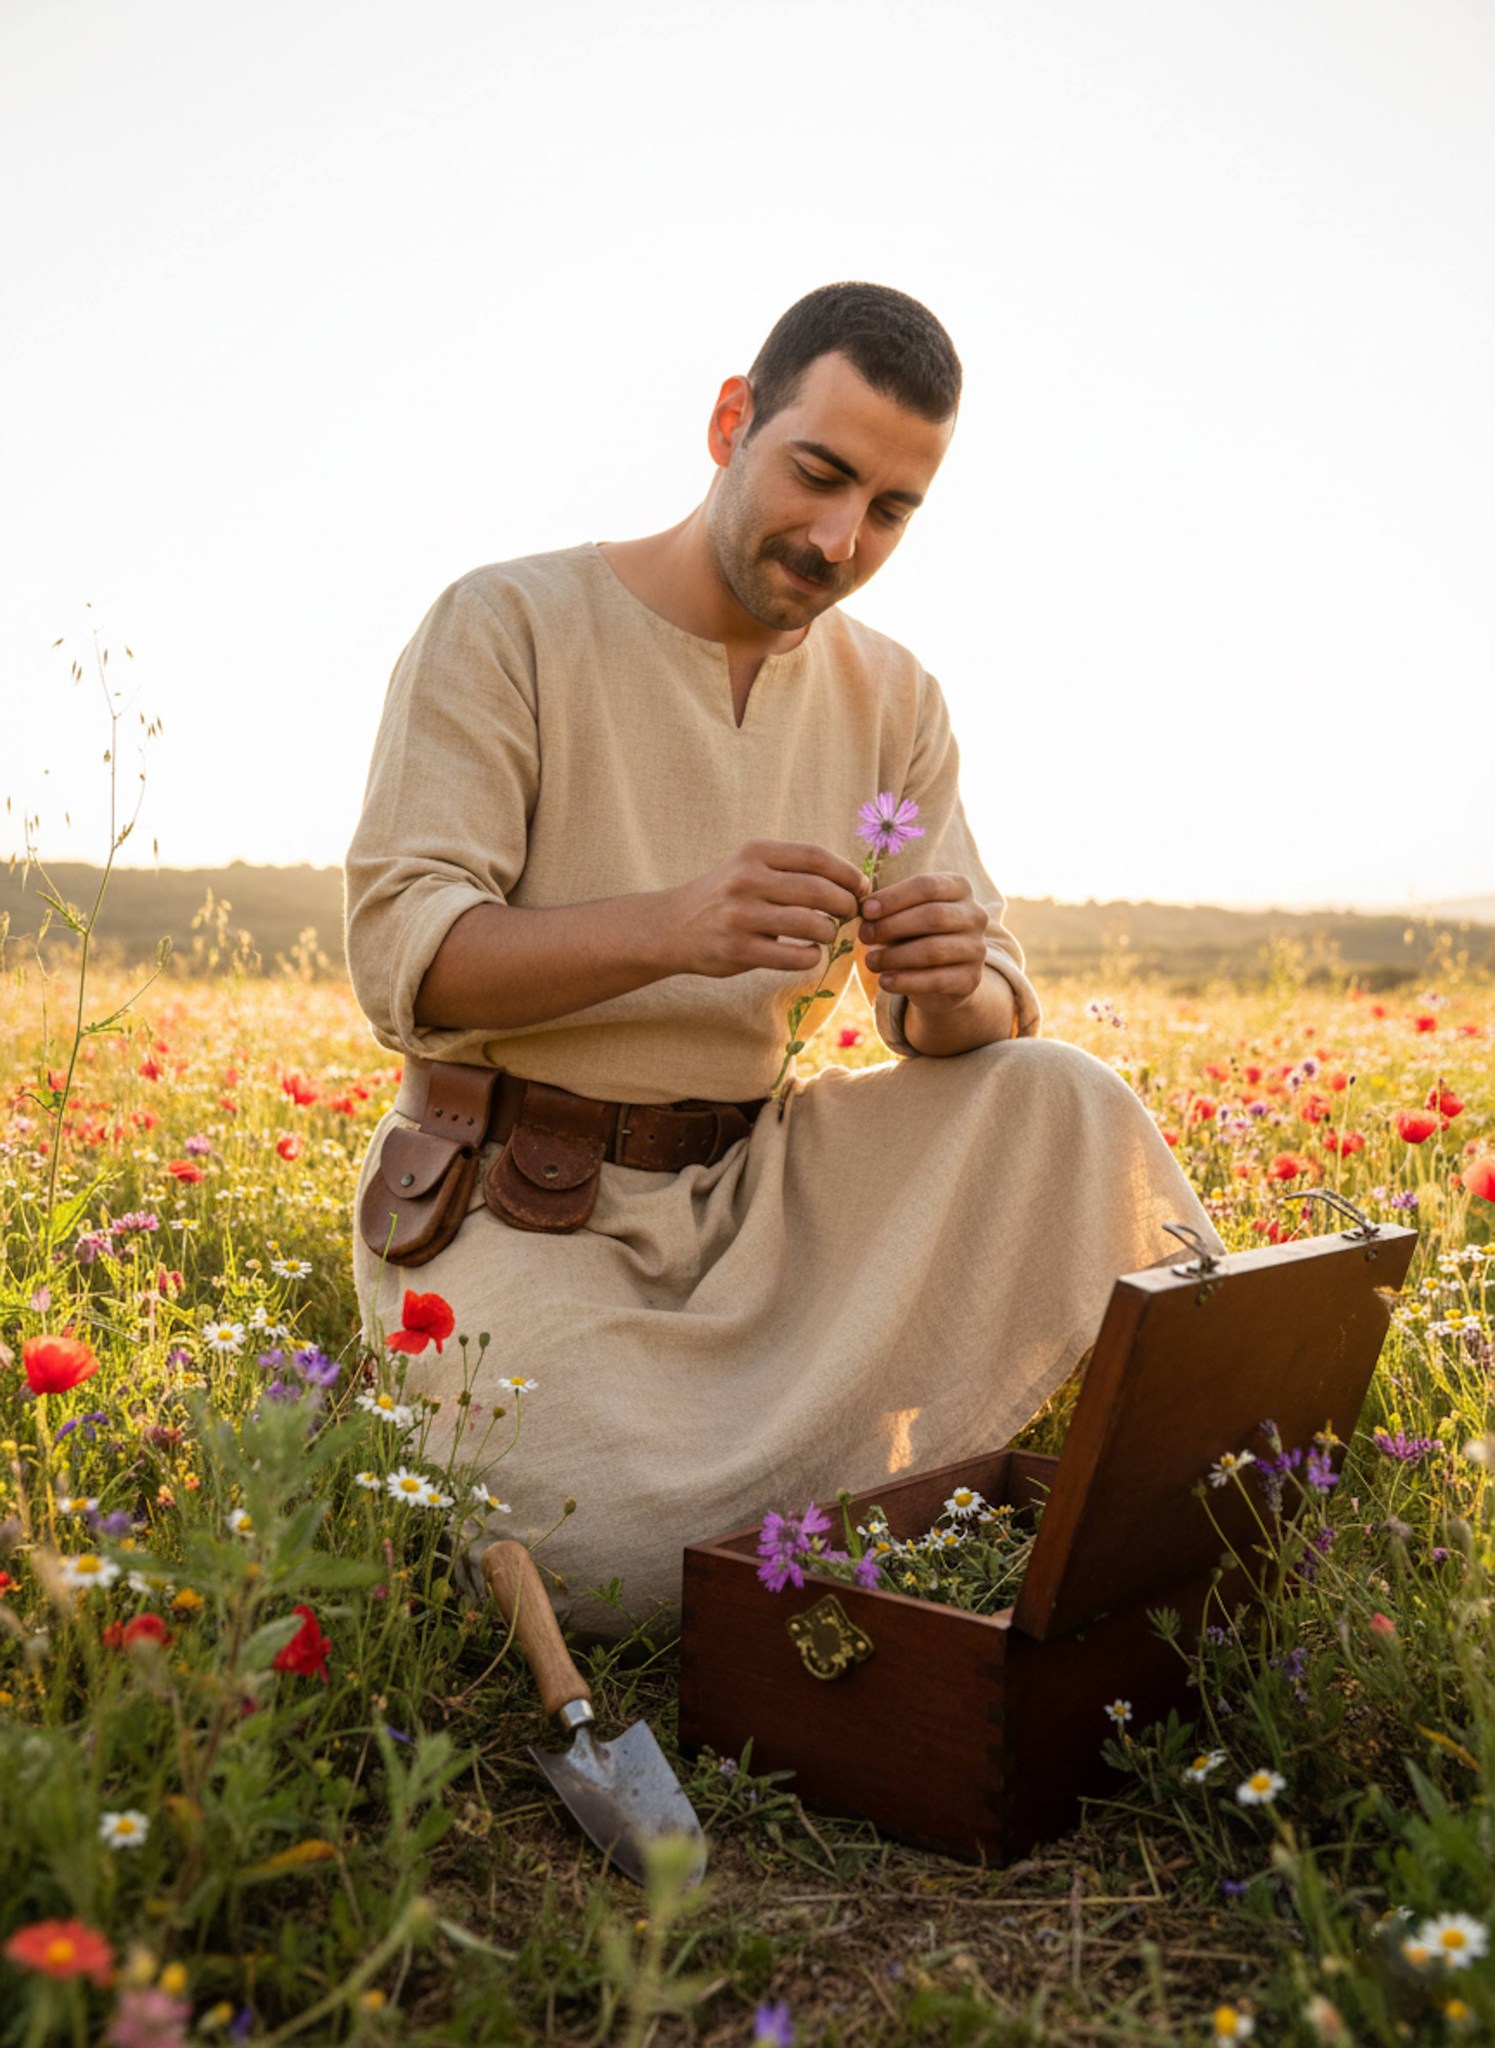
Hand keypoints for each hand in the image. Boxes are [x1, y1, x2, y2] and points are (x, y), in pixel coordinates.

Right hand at [663, 839, 870, 979]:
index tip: (861, 888)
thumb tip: (855, 883)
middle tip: (849, 914)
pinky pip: (796, 956)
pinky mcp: (739, 950)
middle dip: (845, 905)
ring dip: (830, 932)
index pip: (817, 857)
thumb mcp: (751, 867)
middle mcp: (747, 880)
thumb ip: (793, 870)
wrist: (673, 926)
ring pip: (813, 925)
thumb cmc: (726, 896)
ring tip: (825, 934)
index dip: (848, 874)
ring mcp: (741, 916)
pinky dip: (812, 956)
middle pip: (820, 891)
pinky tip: (808, 953)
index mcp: (755, 852)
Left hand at [858, 872, 988, 1012]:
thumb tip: (865, 912)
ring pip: (934, 950)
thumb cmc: (915, 933)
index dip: (894, 897)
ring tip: (870, 961)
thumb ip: (886, 911)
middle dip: (892, 926)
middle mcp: (975, 915)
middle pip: (933, 916)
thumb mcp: (902, 915)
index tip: (866, 910)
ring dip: (895, 956)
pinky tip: (885, 981)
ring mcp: (977, 948)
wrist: (941, 975)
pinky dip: (906, 981)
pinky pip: (937, 980)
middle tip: (864, 935)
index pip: (927, 886)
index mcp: (959, 888)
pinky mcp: (971, 979)